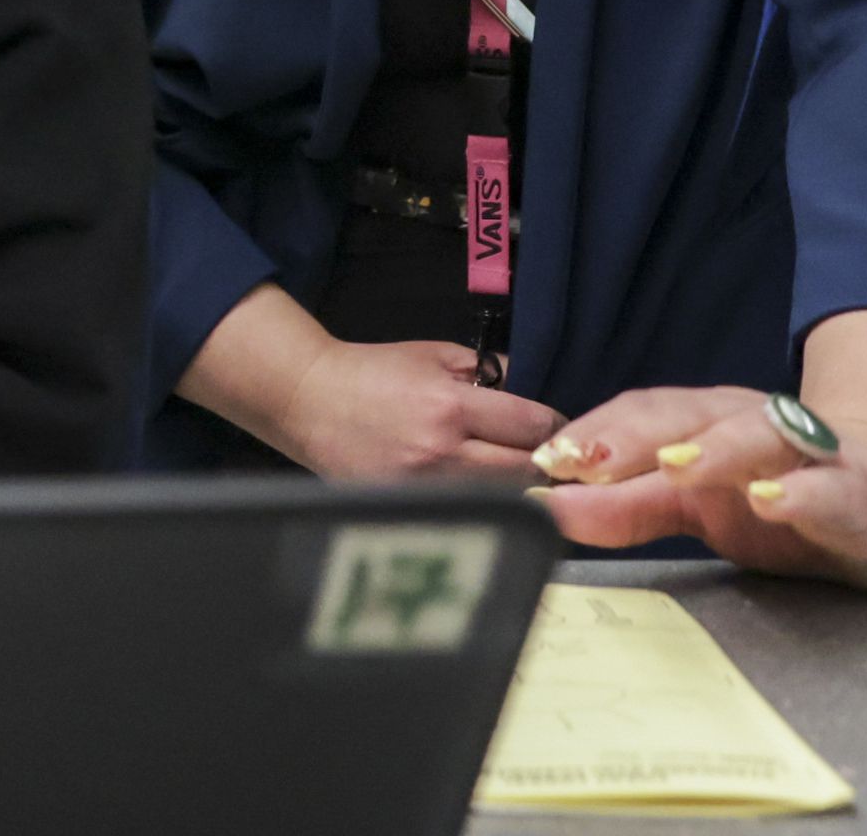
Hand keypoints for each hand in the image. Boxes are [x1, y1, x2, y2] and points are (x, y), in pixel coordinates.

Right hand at [177, 285, 563, 480]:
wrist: (310, 400)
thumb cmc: (374, 372)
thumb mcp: (435, 354)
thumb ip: (487, 371)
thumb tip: (533, 389)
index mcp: (450, 406)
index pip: (532, 427)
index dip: (555, 428)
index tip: (556, 429)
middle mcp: (441, 453)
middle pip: (525, 472)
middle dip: (541, 462)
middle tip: (544, 457)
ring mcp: (423, 488)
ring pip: (500, 499)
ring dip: (514, 488)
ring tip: (511, 474)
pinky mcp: (407, 509)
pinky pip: (465, 512)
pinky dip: (480, 504)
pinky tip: (476, 490)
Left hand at [528, 384, 866, 591]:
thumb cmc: (783, 498)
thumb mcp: (697, 508)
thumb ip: (625, 507)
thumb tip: (549, 505)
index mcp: (708, 423)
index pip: (644, 414)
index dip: (597, 431)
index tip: (546, 459)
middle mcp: (755, 424)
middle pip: (690, 415)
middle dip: (635, 434)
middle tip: (584, 458)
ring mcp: (812, 455)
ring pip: (762, 435)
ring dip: (715, 449)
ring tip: (673, 467)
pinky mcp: (865, 496)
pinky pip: (833, 488)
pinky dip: (802, 491)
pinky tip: (772, 500)